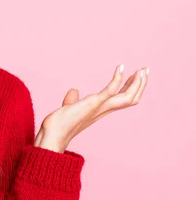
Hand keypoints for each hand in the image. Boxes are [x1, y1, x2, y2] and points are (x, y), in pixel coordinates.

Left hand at [34, 64, 149, 152]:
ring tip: (142, 70)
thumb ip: (73, 100)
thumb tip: (74, 91)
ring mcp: (101, 107)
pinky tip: (121, 67)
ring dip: (137, 83)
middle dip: (140, 84)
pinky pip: (111, 90)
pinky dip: (117, 78)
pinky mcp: (94, 103)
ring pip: (128, 97)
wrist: (53, 132)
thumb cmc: (61, 122)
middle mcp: (105, 110)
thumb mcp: (70, 107)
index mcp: (102, 110)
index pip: (123, 99)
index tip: (135, 74)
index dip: (131, 87)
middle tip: (146, 69)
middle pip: (131, 98)